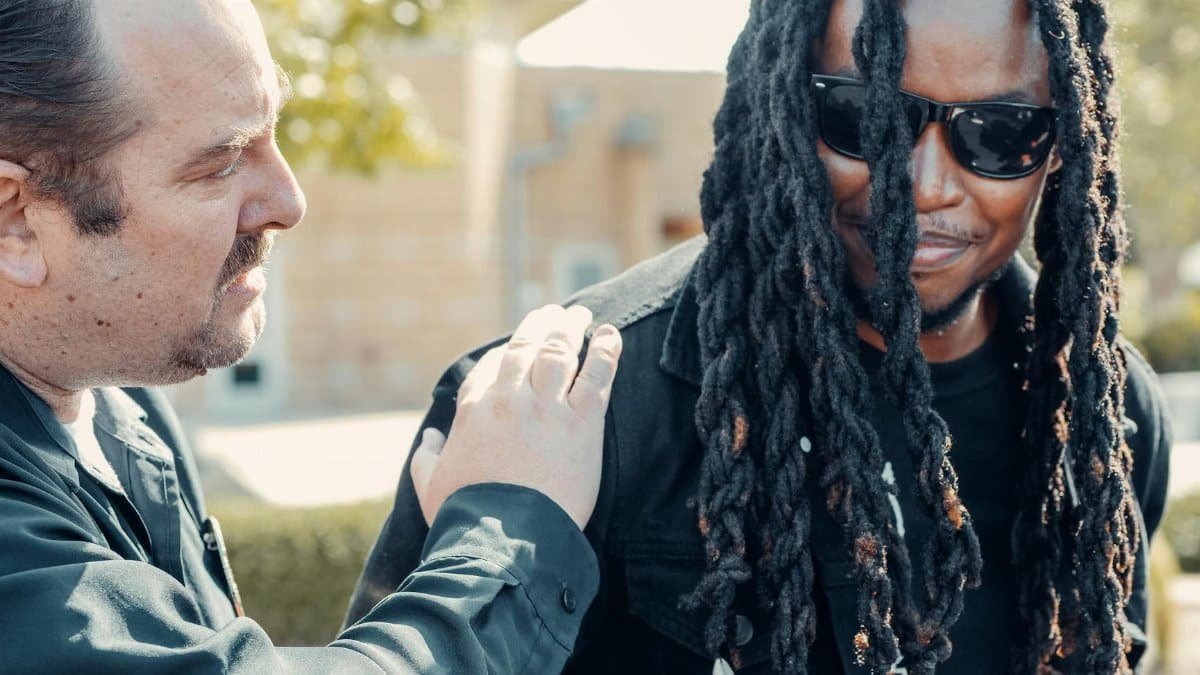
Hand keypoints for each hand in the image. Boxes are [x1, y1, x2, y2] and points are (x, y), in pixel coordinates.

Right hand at [410, 305, 621, 530]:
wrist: (502, 540)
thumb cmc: (463, 515)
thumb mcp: (430, 483)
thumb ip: (427, 456)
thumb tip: (430, 437)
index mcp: (474, 408)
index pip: (491, 366)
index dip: (507, 353)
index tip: (519, 347)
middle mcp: (509, 398)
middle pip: (527, 347)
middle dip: (542, 324)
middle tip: (555, 312)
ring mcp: (547, 408)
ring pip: (561, 352)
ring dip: (570, 328)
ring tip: (580, 315)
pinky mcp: (581, 424)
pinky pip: (597, 376)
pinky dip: (606, 351)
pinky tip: (610, 335)